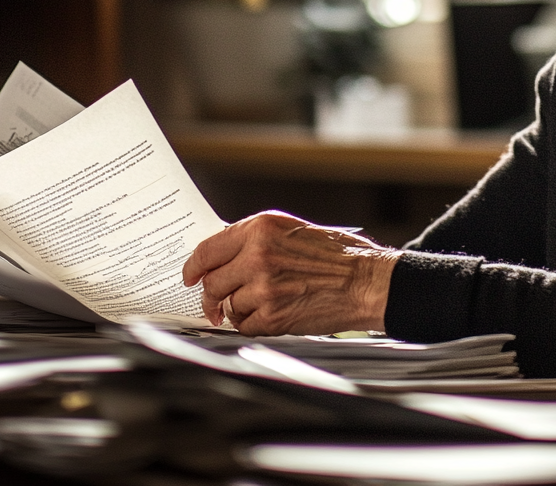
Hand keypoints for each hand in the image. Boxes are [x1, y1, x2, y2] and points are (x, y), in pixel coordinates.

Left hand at [181, 210, 399, 335]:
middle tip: (220, 300)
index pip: (208, 249)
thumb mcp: (291, 231)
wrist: (365, 280)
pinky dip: (253, 324)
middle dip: (214, 294)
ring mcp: (264, 287)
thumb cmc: (336, 255)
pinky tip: (272, 314)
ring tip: (261, 303)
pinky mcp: (273, 316)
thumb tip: (222, 256)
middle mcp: (258, 255)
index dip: (193, 267)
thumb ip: (255, 240)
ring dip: (238, 309)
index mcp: (261, 228)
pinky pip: (244, 326)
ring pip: (228, 306)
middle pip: (212, 282)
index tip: (190, 276)